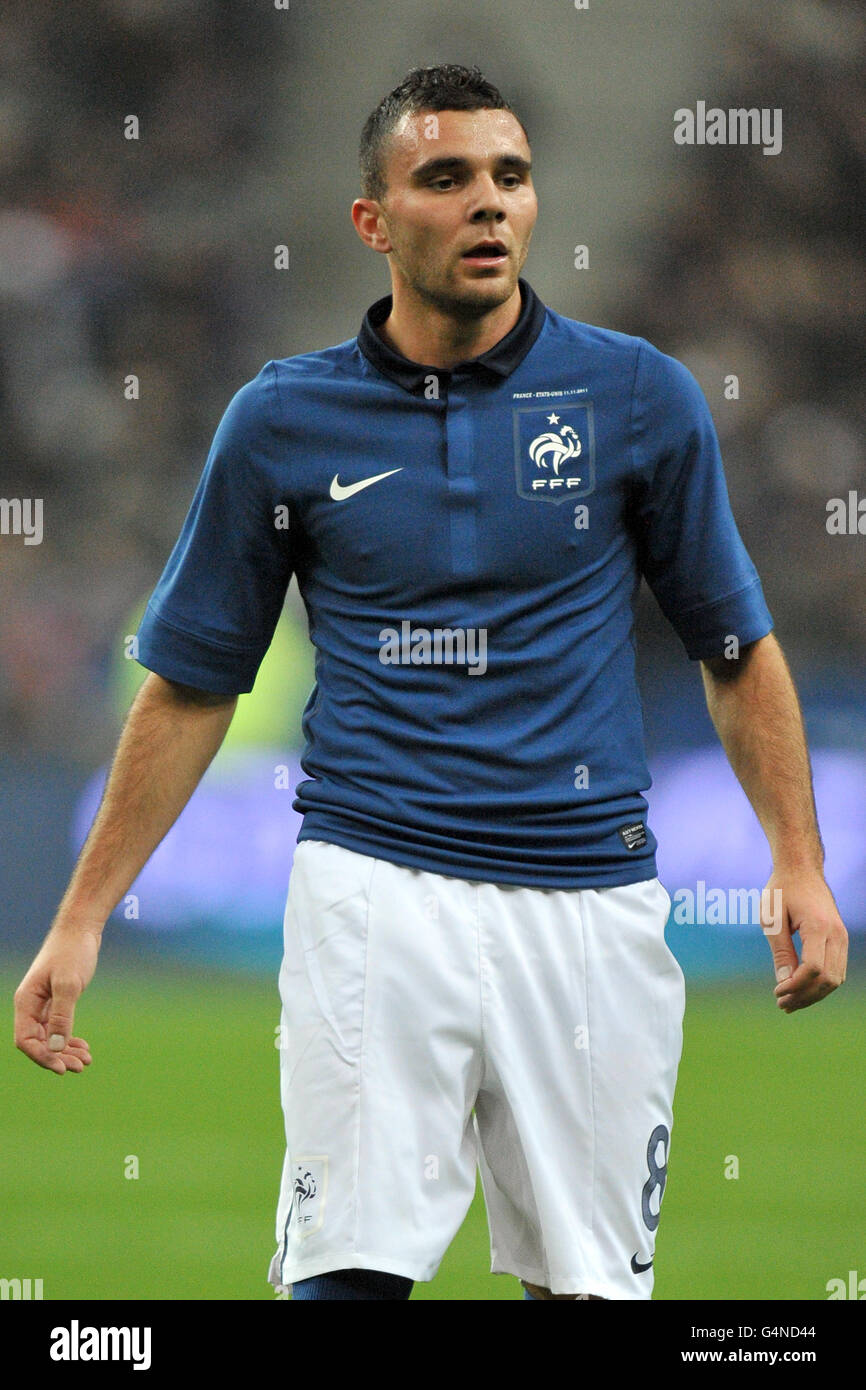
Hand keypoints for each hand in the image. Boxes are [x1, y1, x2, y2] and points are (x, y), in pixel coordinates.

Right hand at [14, 922, 100, 1072]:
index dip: (42, 1057)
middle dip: (57, 1057)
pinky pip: (58, 1027)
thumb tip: (55, 1048)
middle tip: (81, 1067)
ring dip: (65, 1051)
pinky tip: (84, 1047)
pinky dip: (69, 1038)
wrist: (81, 928)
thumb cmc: (72, 951)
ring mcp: (43, 1003)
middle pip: (38, 1042)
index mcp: (26, 1002)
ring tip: (86, 1061)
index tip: (63, 1067)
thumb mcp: (68, 984)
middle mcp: (30, 1005)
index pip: (26, 1040)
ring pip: (49, 1037)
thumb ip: (62, 1016)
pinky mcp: (56, 1000)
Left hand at [761, 871, 846, 1012]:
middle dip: (805, 996)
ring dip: (814, 994)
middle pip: (828, 978)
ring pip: (836, 978)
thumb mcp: (772, 919)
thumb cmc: (781, 890)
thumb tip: (784, 983)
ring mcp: (841, 937)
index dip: (796, 986)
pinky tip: (802, 990)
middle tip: (781, 1004)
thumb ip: (780, 952)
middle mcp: (836, 933)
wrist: (800, 869)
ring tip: (790, 1003)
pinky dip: (821, 984)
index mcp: (818, 926)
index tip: (776, 992)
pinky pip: (837, 970)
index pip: (813, 968)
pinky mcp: (840, 939)